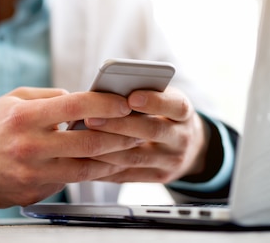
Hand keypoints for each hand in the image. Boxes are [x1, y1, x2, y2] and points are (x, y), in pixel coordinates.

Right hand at [0, 87, 143, 207]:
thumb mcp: (14, 100)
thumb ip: (49, 98)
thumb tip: (81, 100)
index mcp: (25, 117)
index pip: (77, 106)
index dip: (106, 104)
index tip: (124, 103)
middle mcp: (29, 147)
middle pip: (88, 143)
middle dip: (120, 135)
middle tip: (137, 130)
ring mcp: (30, 174)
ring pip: (84, 169)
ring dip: (110, 159)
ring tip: (125, 150)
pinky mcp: (30, 194)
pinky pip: (66, 183)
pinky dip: (84, 173)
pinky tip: (97, 165)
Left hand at [83, 87, 209, 182]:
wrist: (187, 145)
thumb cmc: (164, 112)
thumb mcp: (163, 97)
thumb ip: (144, 92)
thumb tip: (107, 91)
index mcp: (184, 113)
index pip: (176, 106)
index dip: (155, 102)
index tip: (131, 97)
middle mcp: (181, 138)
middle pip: (152, 132)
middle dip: (119, 125)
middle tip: (91, 118)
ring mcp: (171, 161)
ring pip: (136, 157)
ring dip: (106, 149)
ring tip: (82, 139)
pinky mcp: (157, 177)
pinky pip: (127, 175)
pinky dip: (104, 168)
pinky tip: (85, 159)